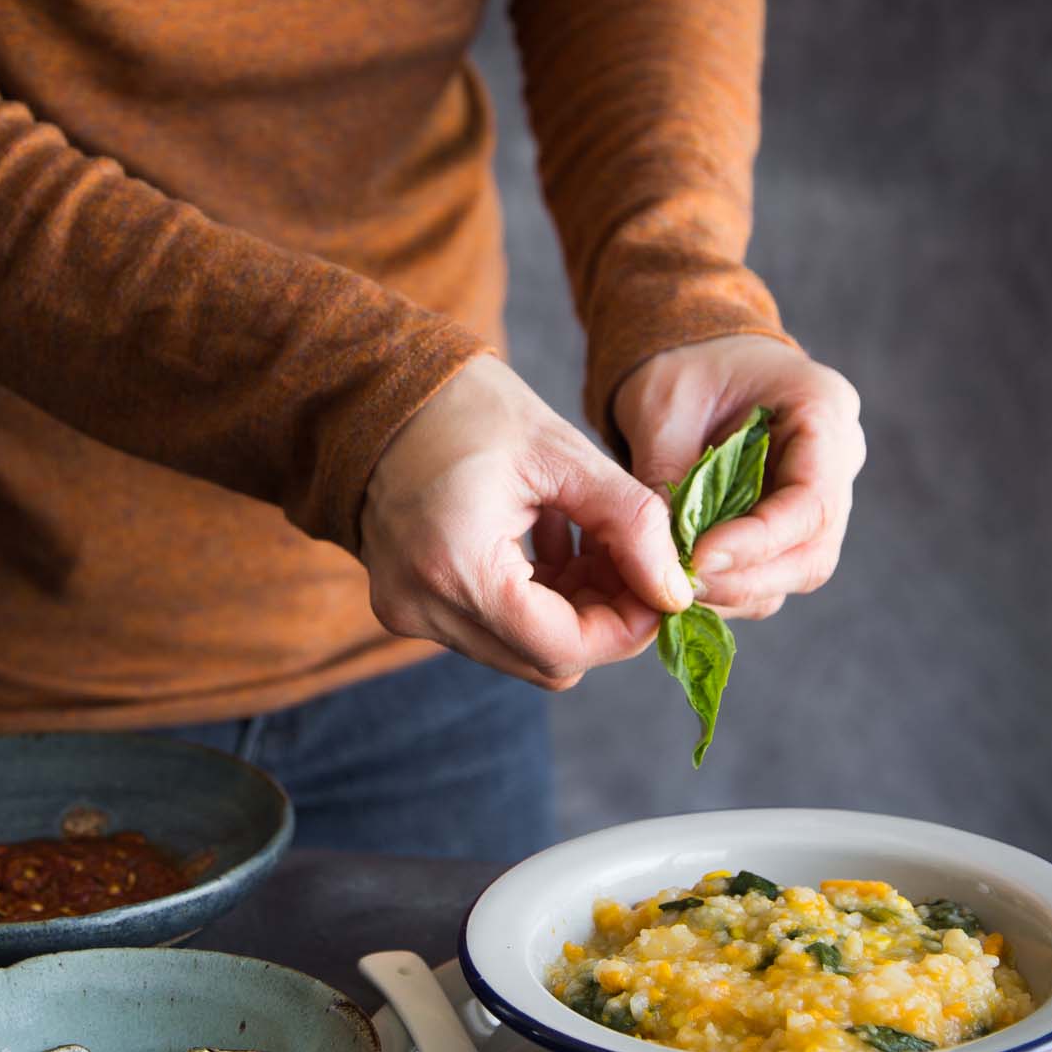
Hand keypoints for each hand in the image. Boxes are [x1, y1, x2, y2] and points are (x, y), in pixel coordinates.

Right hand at [358, 356, 693, 690]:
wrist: (376, 391)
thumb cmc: (466, 407)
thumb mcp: (563, 454)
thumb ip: (630, 524)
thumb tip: (676, 590)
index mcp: (456, 567)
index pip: (563, 647)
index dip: (627, 628)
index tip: (663, 587)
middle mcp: (422, 607)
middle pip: (546, 660)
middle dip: (605, 618)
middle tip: (636, 559)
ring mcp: (409, 612)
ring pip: (524, 649)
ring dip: (574, 608)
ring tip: (594, 541)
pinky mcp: (409, 606)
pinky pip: (493, 628)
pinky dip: (538, 599)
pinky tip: (556, 542)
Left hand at [612, 335, 864, 619]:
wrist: (697, 359)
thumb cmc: (685, 367)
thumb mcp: (665, 407)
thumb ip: (666, 476)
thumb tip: (664, 556)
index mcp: (824, 409)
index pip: (813, 501)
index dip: (759, 542)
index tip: (698, 559)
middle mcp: (839, 457)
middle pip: (815, 550)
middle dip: (747, 578)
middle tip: (683, 585)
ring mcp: (822, 494)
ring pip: (797, 570)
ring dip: (737, 590)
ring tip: (678, 585)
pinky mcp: (795, 523)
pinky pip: (775, 571)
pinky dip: (731, 586)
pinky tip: (687, 580)